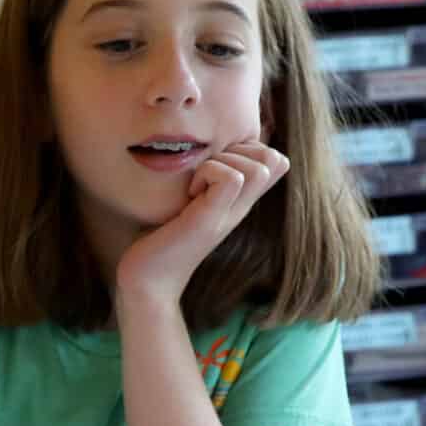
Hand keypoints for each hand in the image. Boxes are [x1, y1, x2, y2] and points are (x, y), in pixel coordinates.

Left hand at [114, 138, 290, 305]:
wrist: (148, 280)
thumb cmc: (161, 237)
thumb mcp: (189, 199)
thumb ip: (204, 178)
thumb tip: (202, 145)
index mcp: (239, 200)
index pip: (276, 161)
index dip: (252, 147)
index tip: (219, 161)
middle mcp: (241, 207)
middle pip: (275, 160)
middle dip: (241, 150)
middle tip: (208, 170)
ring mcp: (229, 215)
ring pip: (258, 167)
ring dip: (224, 161)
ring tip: (197, 183)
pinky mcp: (210, 220)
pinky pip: (231, 178)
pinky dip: (207, 173)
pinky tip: (189, 193)